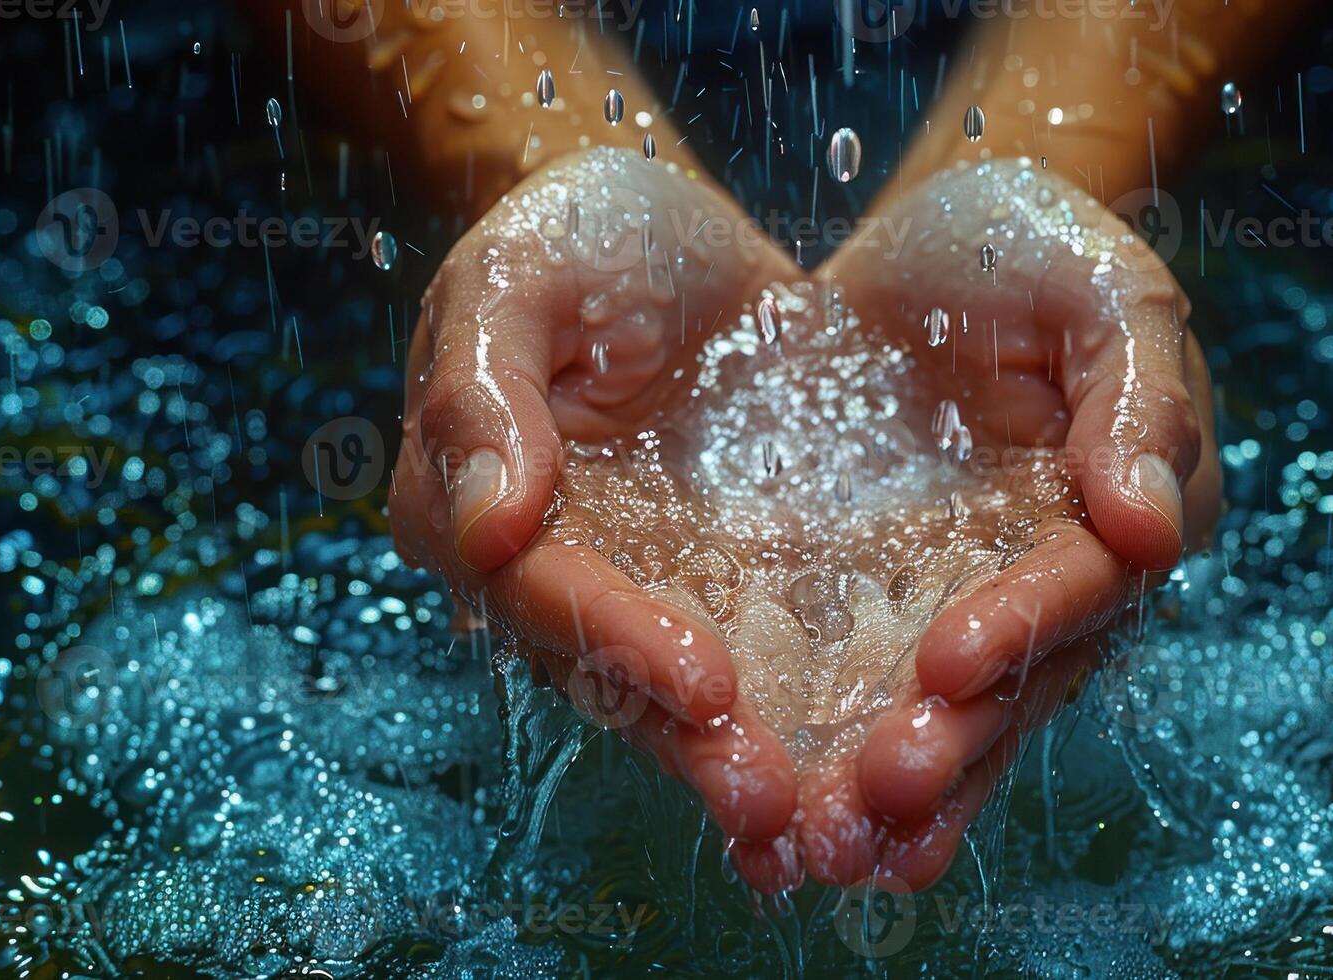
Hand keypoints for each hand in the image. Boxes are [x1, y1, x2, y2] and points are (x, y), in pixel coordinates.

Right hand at [388, 148, 804, 874]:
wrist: (689, 246)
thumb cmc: (587, 239)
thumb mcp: (522, 276)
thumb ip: (482, 390)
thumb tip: (482, 530)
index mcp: (472, 505)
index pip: (542, 592)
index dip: (618, 642)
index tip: (704, 683)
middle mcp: (549, 575)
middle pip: (613, 677)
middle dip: (693, 746)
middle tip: (771, 801)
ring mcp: (640, 594)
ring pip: (687, 700)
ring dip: (749, 766)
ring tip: (821, 828)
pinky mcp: (726, 596)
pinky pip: (764, 671)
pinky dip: (807, 730)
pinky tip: (859, 791)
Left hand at [795, 160, 1221, 888]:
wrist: (906, 256)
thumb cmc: (1018, 249)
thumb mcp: (1097, 282)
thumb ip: (1136, 391)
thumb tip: (1154, 526)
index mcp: (1124, 505)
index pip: (1085, 581)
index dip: (1025, 622)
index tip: (950, 660)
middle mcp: (1057, 581)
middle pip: (1016, 681)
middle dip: (956, 741)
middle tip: (886, 784)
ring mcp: (970, 610)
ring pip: (946, 716)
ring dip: (897, 785)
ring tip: (836, 842)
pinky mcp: (884, 622)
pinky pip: (862, 701)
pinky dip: (830, 764)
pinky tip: (791, 833)